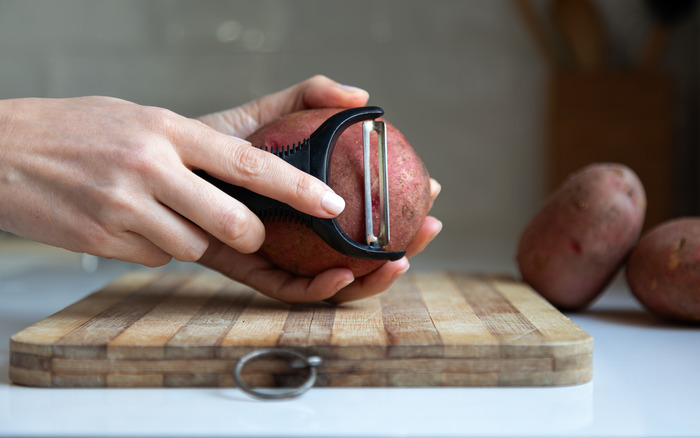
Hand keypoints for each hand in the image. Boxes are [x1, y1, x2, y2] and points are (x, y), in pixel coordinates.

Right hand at [0, 81, 348, 267]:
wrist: (3, 149)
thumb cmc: (87, 130)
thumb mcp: (152, 117)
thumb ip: (213, 139)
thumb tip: (273, 160)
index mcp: (171, 129)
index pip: (249, 162)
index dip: (297, 186)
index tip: (332, 204)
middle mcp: (152, 166)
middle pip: (235, 223)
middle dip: (250, 235)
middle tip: (243, 227)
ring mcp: (125, 207)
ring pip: (195, 248)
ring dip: (191, 238)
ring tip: (157, 207)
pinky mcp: (104, 242)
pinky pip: (158, 259)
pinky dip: (155, 246)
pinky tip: (128, 220)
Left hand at [197, 75, 441, 303]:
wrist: (160, 166)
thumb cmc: (212, 143)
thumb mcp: (265, 114)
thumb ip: (309, 98)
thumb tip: (362, 96)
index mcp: (313, 204)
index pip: (370, 211)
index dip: (406, 204)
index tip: (434, 190)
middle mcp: (304, 233)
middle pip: (364, 250)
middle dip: (404, 247)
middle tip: (428, 230)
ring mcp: (282, 255)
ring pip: (338, 278)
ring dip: (374, 278)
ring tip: (396, 261)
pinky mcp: (251, 273)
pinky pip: (291, 289)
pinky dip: (321, 288)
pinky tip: (345, 274)